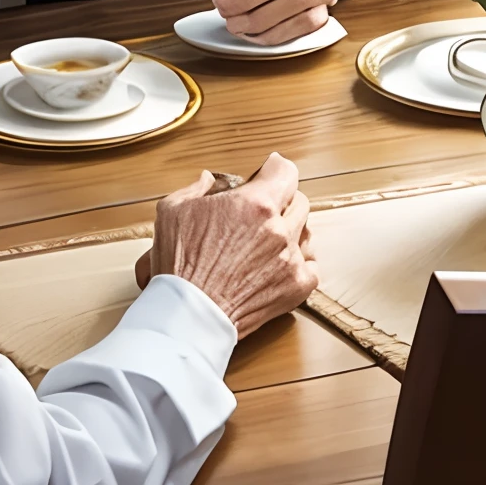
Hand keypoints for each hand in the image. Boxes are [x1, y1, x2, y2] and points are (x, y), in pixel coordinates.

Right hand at [134, 154, 316, 338]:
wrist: (189, 315)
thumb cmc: (180, 264)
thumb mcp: (173, 210)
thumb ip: (196, 187)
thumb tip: (209, 179)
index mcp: (254, 203)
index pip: (286, 171)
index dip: (275, 169)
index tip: (269, 172)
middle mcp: (279, 228)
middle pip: (298, 200)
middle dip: (282, 200)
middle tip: (262, 209)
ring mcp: (290, 259)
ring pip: (306, 230)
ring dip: (291, 229)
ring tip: (269, 238)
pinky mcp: (296, 287)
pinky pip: (312, 265)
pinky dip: (300, 261)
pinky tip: (281, 261)